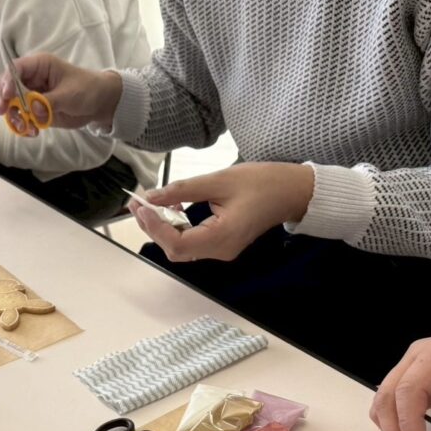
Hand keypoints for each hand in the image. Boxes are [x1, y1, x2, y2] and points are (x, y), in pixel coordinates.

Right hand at [0, 53, 122, 133]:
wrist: (99, 104)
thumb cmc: (87, 89)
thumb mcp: (69, 94)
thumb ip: (50, 101)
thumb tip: (33, 109)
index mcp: (39, 66)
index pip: (15, 69)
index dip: (7, 81)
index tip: (7, 96)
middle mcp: (31, 79)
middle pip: (7, 87)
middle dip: (3, 100)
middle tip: (3, 111)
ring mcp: (32, 96)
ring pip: (12, 105)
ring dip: (14, 116)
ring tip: (23, 126)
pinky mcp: (36, 111)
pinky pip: (23, 118)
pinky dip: (24, 126)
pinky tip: (32, 132)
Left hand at [127, 163, 313, 261]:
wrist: (291, 192)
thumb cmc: (262, 183)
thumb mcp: (219, 180)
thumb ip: (183, 190)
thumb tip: (151, 197)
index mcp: (223, 237)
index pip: (177, 243)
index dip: (154, 227)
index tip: (141, 206)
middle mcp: (221, 251)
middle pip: (176, 250)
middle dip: (154, 228)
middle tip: (138, 204)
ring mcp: (221, 250)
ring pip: (182, 248)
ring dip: (163, 228)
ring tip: (150, 205)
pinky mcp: (222, 244)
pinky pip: (192, 242)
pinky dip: (176, 228)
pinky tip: (171, 209)